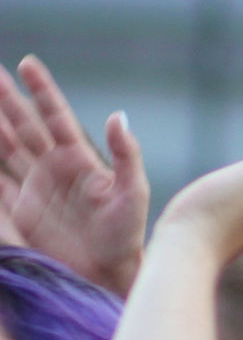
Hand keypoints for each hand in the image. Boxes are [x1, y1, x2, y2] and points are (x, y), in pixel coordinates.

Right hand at [0, 56, 148, 293]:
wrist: (108, 275)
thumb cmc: (126, 236)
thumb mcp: (132, 194)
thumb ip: (126, 155)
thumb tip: (118, 115)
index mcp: (78, 159)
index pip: (55, 117)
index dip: (42, 90)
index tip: (27, 63)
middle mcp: (54, 168)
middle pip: (24, 125)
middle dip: (6, 99)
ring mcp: (34, 188)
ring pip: (5, 148)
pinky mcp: (20, 211)